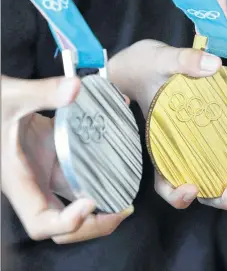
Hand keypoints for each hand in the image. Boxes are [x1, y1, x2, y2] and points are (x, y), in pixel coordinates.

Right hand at [1, 75, 133, 243]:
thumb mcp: (10, 97)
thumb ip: (41, 93)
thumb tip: (75, 87)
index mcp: (19, 180)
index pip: (41, 223)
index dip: (67, 223)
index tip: (90, 202)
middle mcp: (35, 183)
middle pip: (65, 223)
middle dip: (96, 222)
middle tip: (125, 208)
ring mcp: (47, 172)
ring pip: (76, 200)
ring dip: (103, 200)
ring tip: (129, 191)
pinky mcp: (56, 158)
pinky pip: (81, 174)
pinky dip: (100, 172)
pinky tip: (119, 159)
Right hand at [109, 40, 226, 210]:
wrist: (153, 63)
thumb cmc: (146, 69)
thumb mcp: (157, 61)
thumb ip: (182, 62)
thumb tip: (214, 65)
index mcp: (164, 149)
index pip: (167, 184)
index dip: (178, 196)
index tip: (191, 188)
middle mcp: (188, 153)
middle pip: (208, 187)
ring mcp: (209, 142)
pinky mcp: (225, 127)